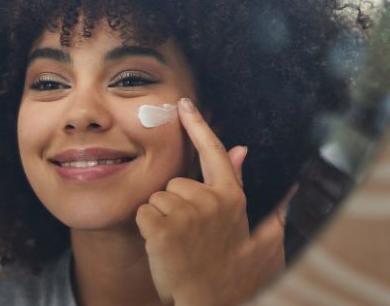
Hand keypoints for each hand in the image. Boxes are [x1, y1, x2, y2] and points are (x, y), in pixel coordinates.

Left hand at [135, 98, 289, 305]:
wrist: (209, 302)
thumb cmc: (225, 270)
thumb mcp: (246, 228)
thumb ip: (239, 183)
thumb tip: (242, 148)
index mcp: (231, 198)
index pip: (213, 152)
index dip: (198, 126)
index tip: (184, 104)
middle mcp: (211, 200)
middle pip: (175, 182)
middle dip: (175, 204)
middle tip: (189, 235)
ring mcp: (187, 213)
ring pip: (158, 198)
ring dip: (161, 218)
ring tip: (179, 243)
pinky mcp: (162, 226)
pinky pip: (143, 213)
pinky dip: (147, 229)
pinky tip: (163, 246)